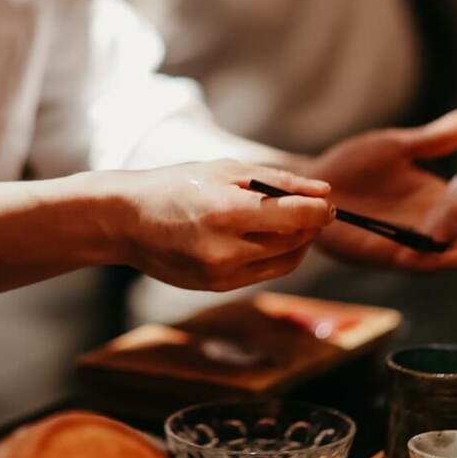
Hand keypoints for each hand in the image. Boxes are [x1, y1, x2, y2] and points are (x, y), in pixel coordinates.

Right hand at [111, 161, 334, 290]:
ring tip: (292, 222)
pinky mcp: (217, 287)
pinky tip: (267, 237)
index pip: (296, 217)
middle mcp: (226, 249)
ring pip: (284, 262)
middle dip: (312, 226)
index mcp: (227, 212)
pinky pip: (263, 273)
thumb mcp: (225, 171)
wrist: (127, 221)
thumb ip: (278, 181)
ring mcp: (221, 273)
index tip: (329, 202)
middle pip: (295, 241)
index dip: (321, 210)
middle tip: (315, 209)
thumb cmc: (177, 185)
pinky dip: (275, 255)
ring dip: (298, 243)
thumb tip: (323, 192)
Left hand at [305, 110, 456, 271]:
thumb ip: (432, 140)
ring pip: (444, 255)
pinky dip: (431, 260)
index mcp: (437, 201)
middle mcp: (427, 225)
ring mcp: (406, 242)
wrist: (314, 180)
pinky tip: (445, 255)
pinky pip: (412, 262)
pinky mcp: (382, 253)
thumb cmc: (354, 164)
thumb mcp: (396, 147)